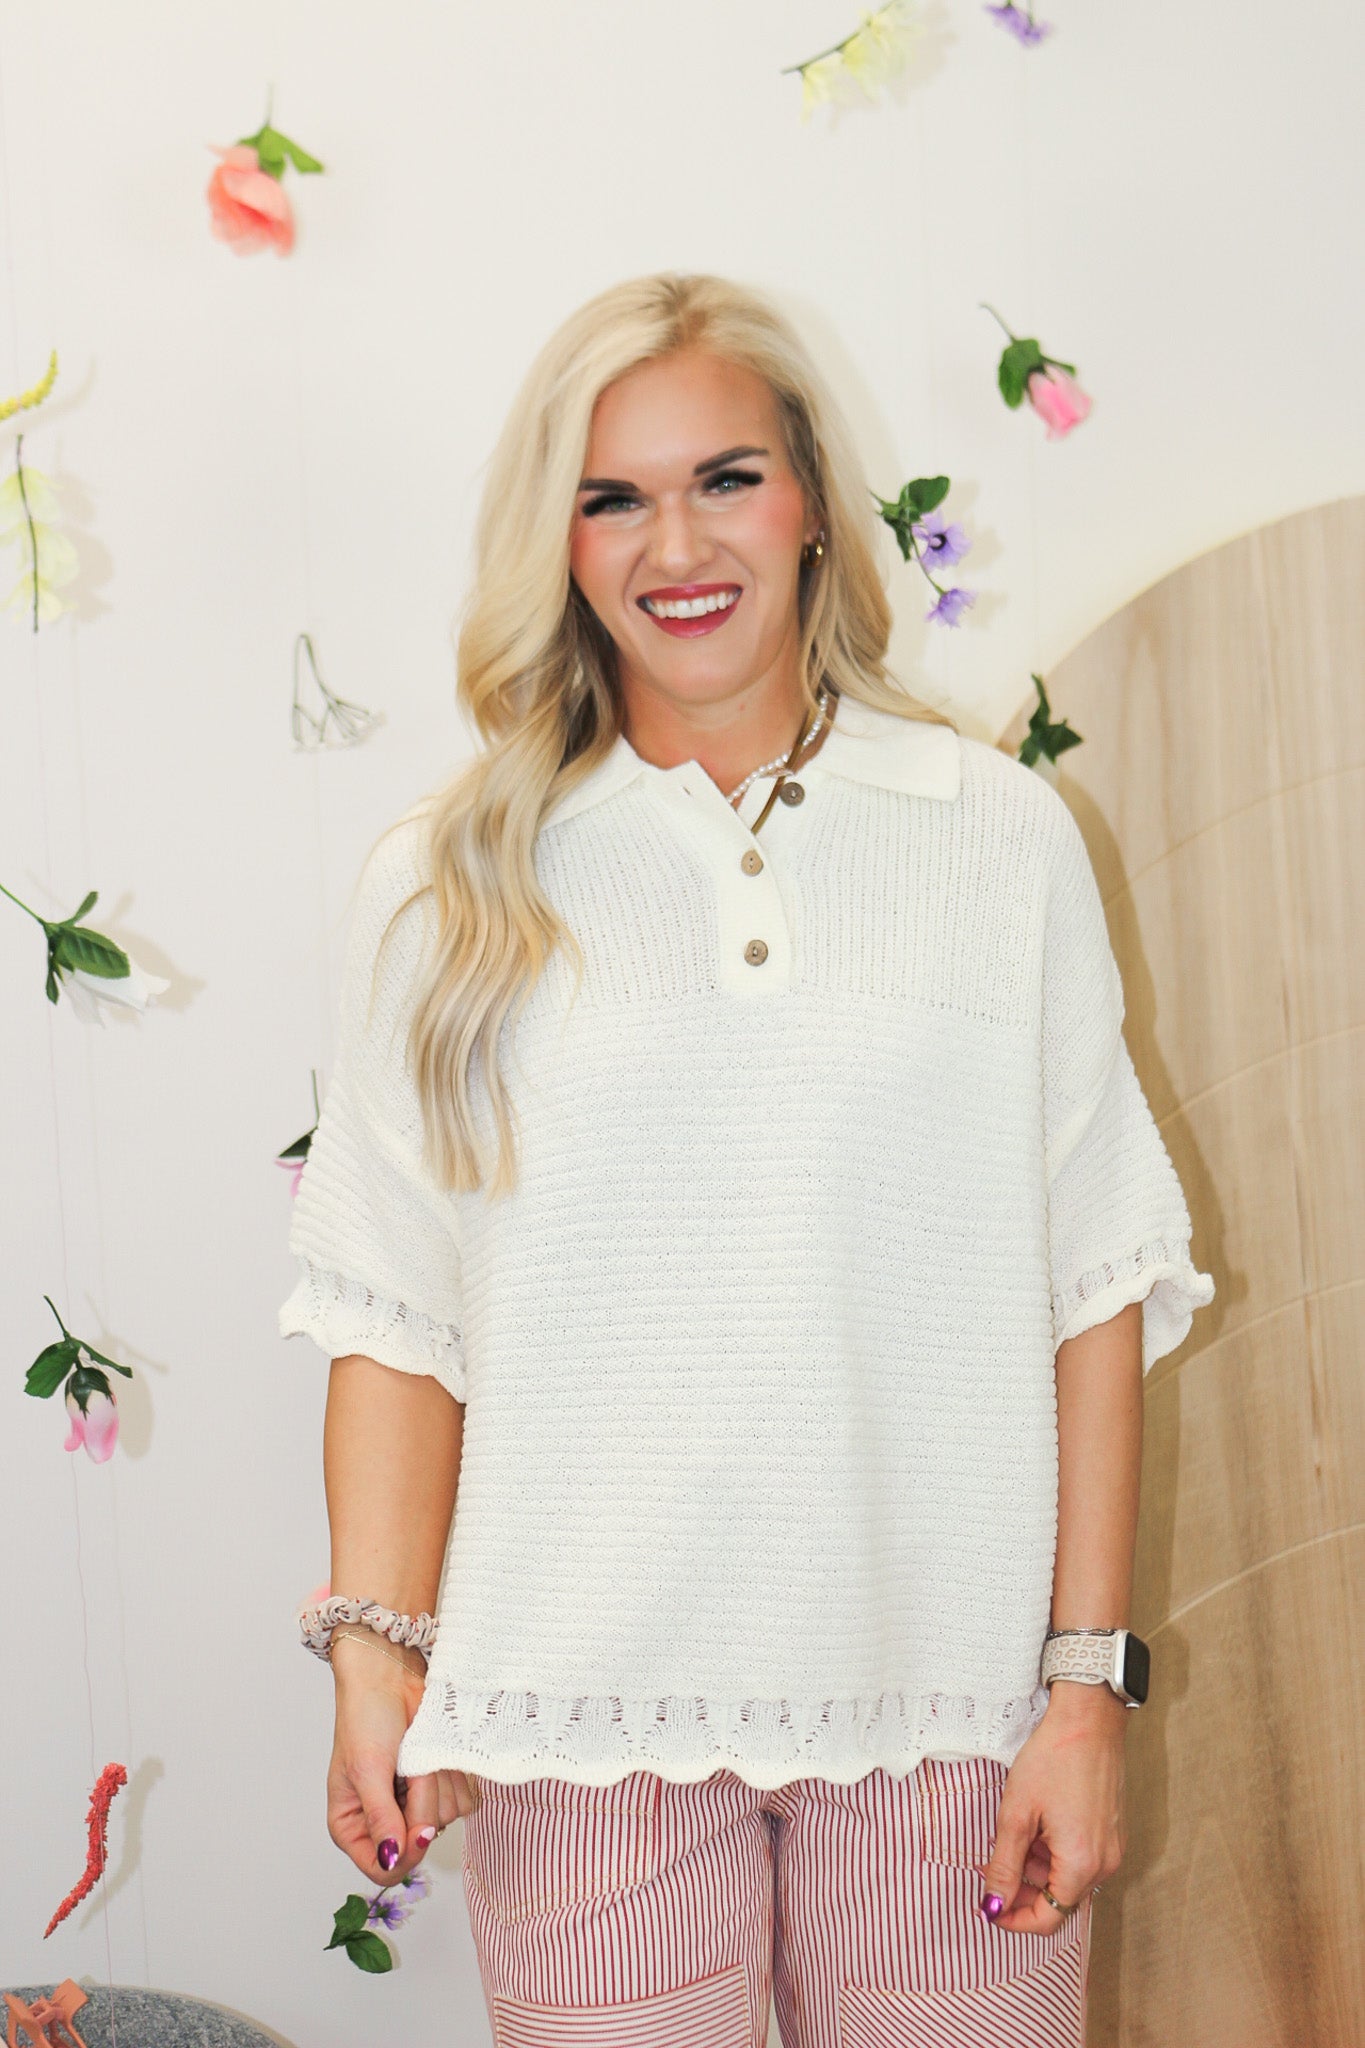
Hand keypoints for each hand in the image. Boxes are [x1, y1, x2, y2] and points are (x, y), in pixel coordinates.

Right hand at [327, 1633, 478, 1883]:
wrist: (391, 1676)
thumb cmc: (366, 1718)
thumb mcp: (367, 1771)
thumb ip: (381, 1818)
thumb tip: (392, 1859)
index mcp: (353, 1827)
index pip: (384, 1869)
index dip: (406, 1854)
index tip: (420, 1828)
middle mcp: (385, 1821)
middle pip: (420, 1844)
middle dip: (421, 1803)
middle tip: (408, 1768)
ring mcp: (414, 1803)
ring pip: (446, 1819)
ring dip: (437, 1782)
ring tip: (416, 1754)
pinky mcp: (439, 1783)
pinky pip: (463, 1797)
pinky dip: (454, 1773)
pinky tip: (434, 1752)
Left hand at [976, 1681, 1127, 1932]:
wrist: (1089, 1721)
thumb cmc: (1052, 1760)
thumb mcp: (1017, 1813)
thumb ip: (1004, 1865)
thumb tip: (993, 1903)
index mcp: (1082, 1865)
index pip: (1047, 1920)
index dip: (1013, 1919)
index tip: (988, 1905)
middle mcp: (1105, 1865)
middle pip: (1059, 1900)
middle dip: (1023, 1889)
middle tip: (991, 1863)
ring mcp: (1113, 1848)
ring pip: (1069, 1878)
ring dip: (1038, 1869)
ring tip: (1013, 1835)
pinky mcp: (1113, 1832)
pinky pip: (1081, 1859)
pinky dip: (1055, 1853)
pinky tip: (1037, 1825)